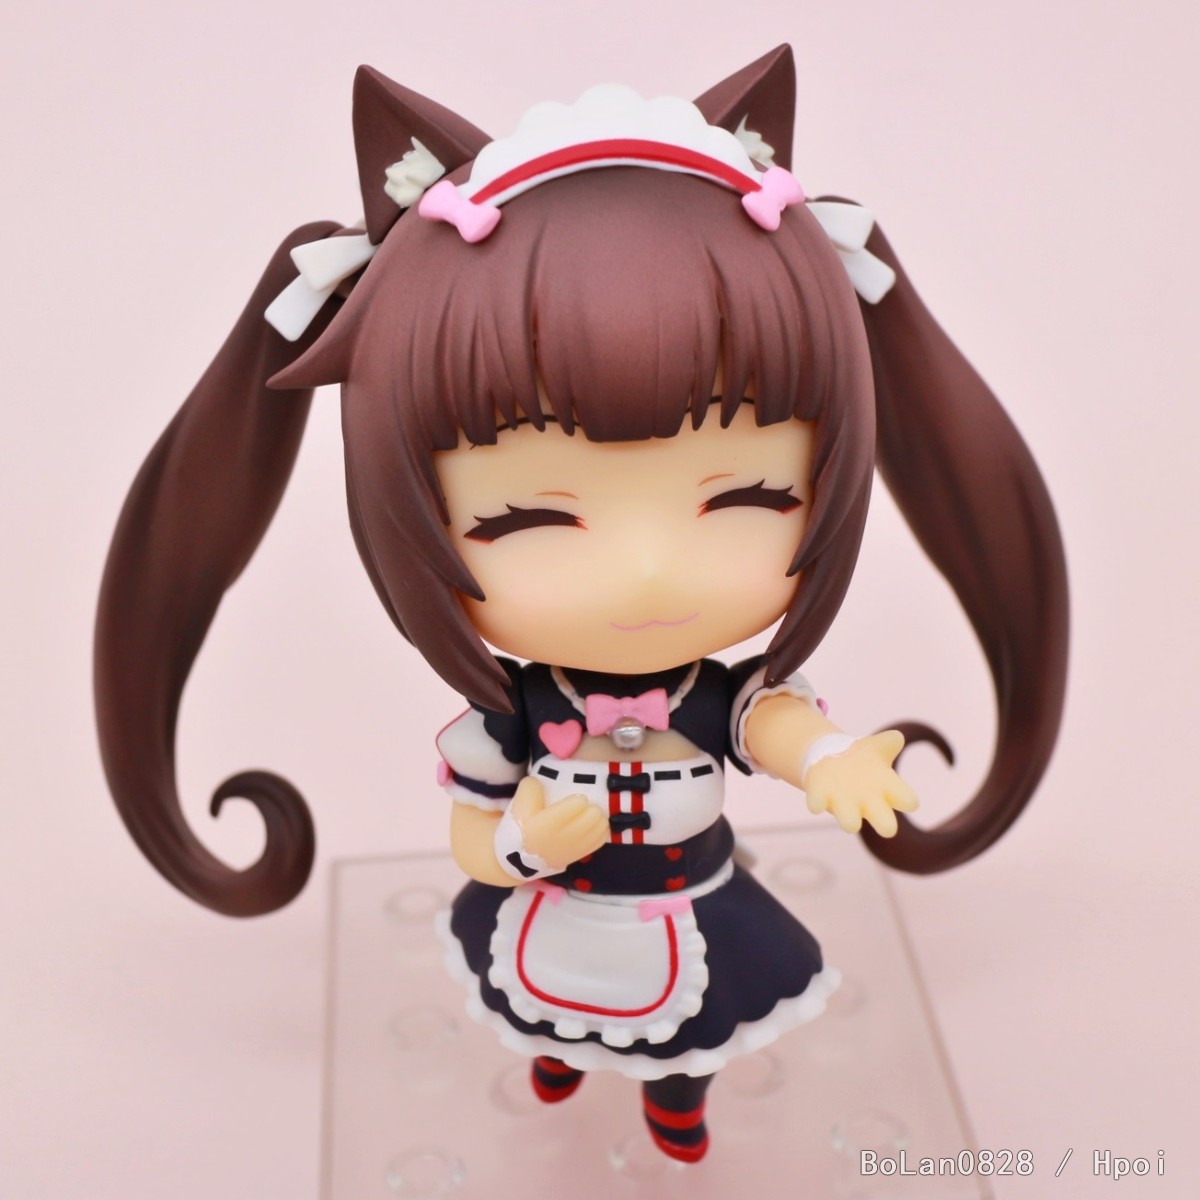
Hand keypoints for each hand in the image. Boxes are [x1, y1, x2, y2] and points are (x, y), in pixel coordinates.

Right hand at [509, 776, 609, 869]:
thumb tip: (539, 782)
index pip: (573, 809)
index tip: (578, 797)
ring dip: (599, 820)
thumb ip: (530, 789)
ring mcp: (571, 849)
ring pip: (597, 830)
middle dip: (592, 810)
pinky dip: (601, 831)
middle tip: (588, 805)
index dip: (578, 800)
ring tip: (594, 814)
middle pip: (590, 819)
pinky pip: (598, 842)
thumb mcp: (519, 804)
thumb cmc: (522, 825)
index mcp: (544, 825)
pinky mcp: (577, 856)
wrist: (520, 856)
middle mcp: (560, 839)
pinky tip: (598, 824)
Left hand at [803, 730, 918, 837]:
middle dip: (885, 825)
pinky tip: (816, 803)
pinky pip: (817, 804)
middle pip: (884, 823)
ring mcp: (843, 803)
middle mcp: (868, 803)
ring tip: (849, 816)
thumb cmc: (862, 758)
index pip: (906, 800)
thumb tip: (896, 737)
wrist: (832, 758)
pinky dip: (817, 804)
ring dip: (849, 820)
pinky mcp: (820, 797)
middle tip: (886, 827)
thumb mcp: (876, 746)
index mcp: (887, 789)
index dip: (908, 801)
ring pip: (850, 822)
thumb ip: (888, 742)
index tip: (908, 801)